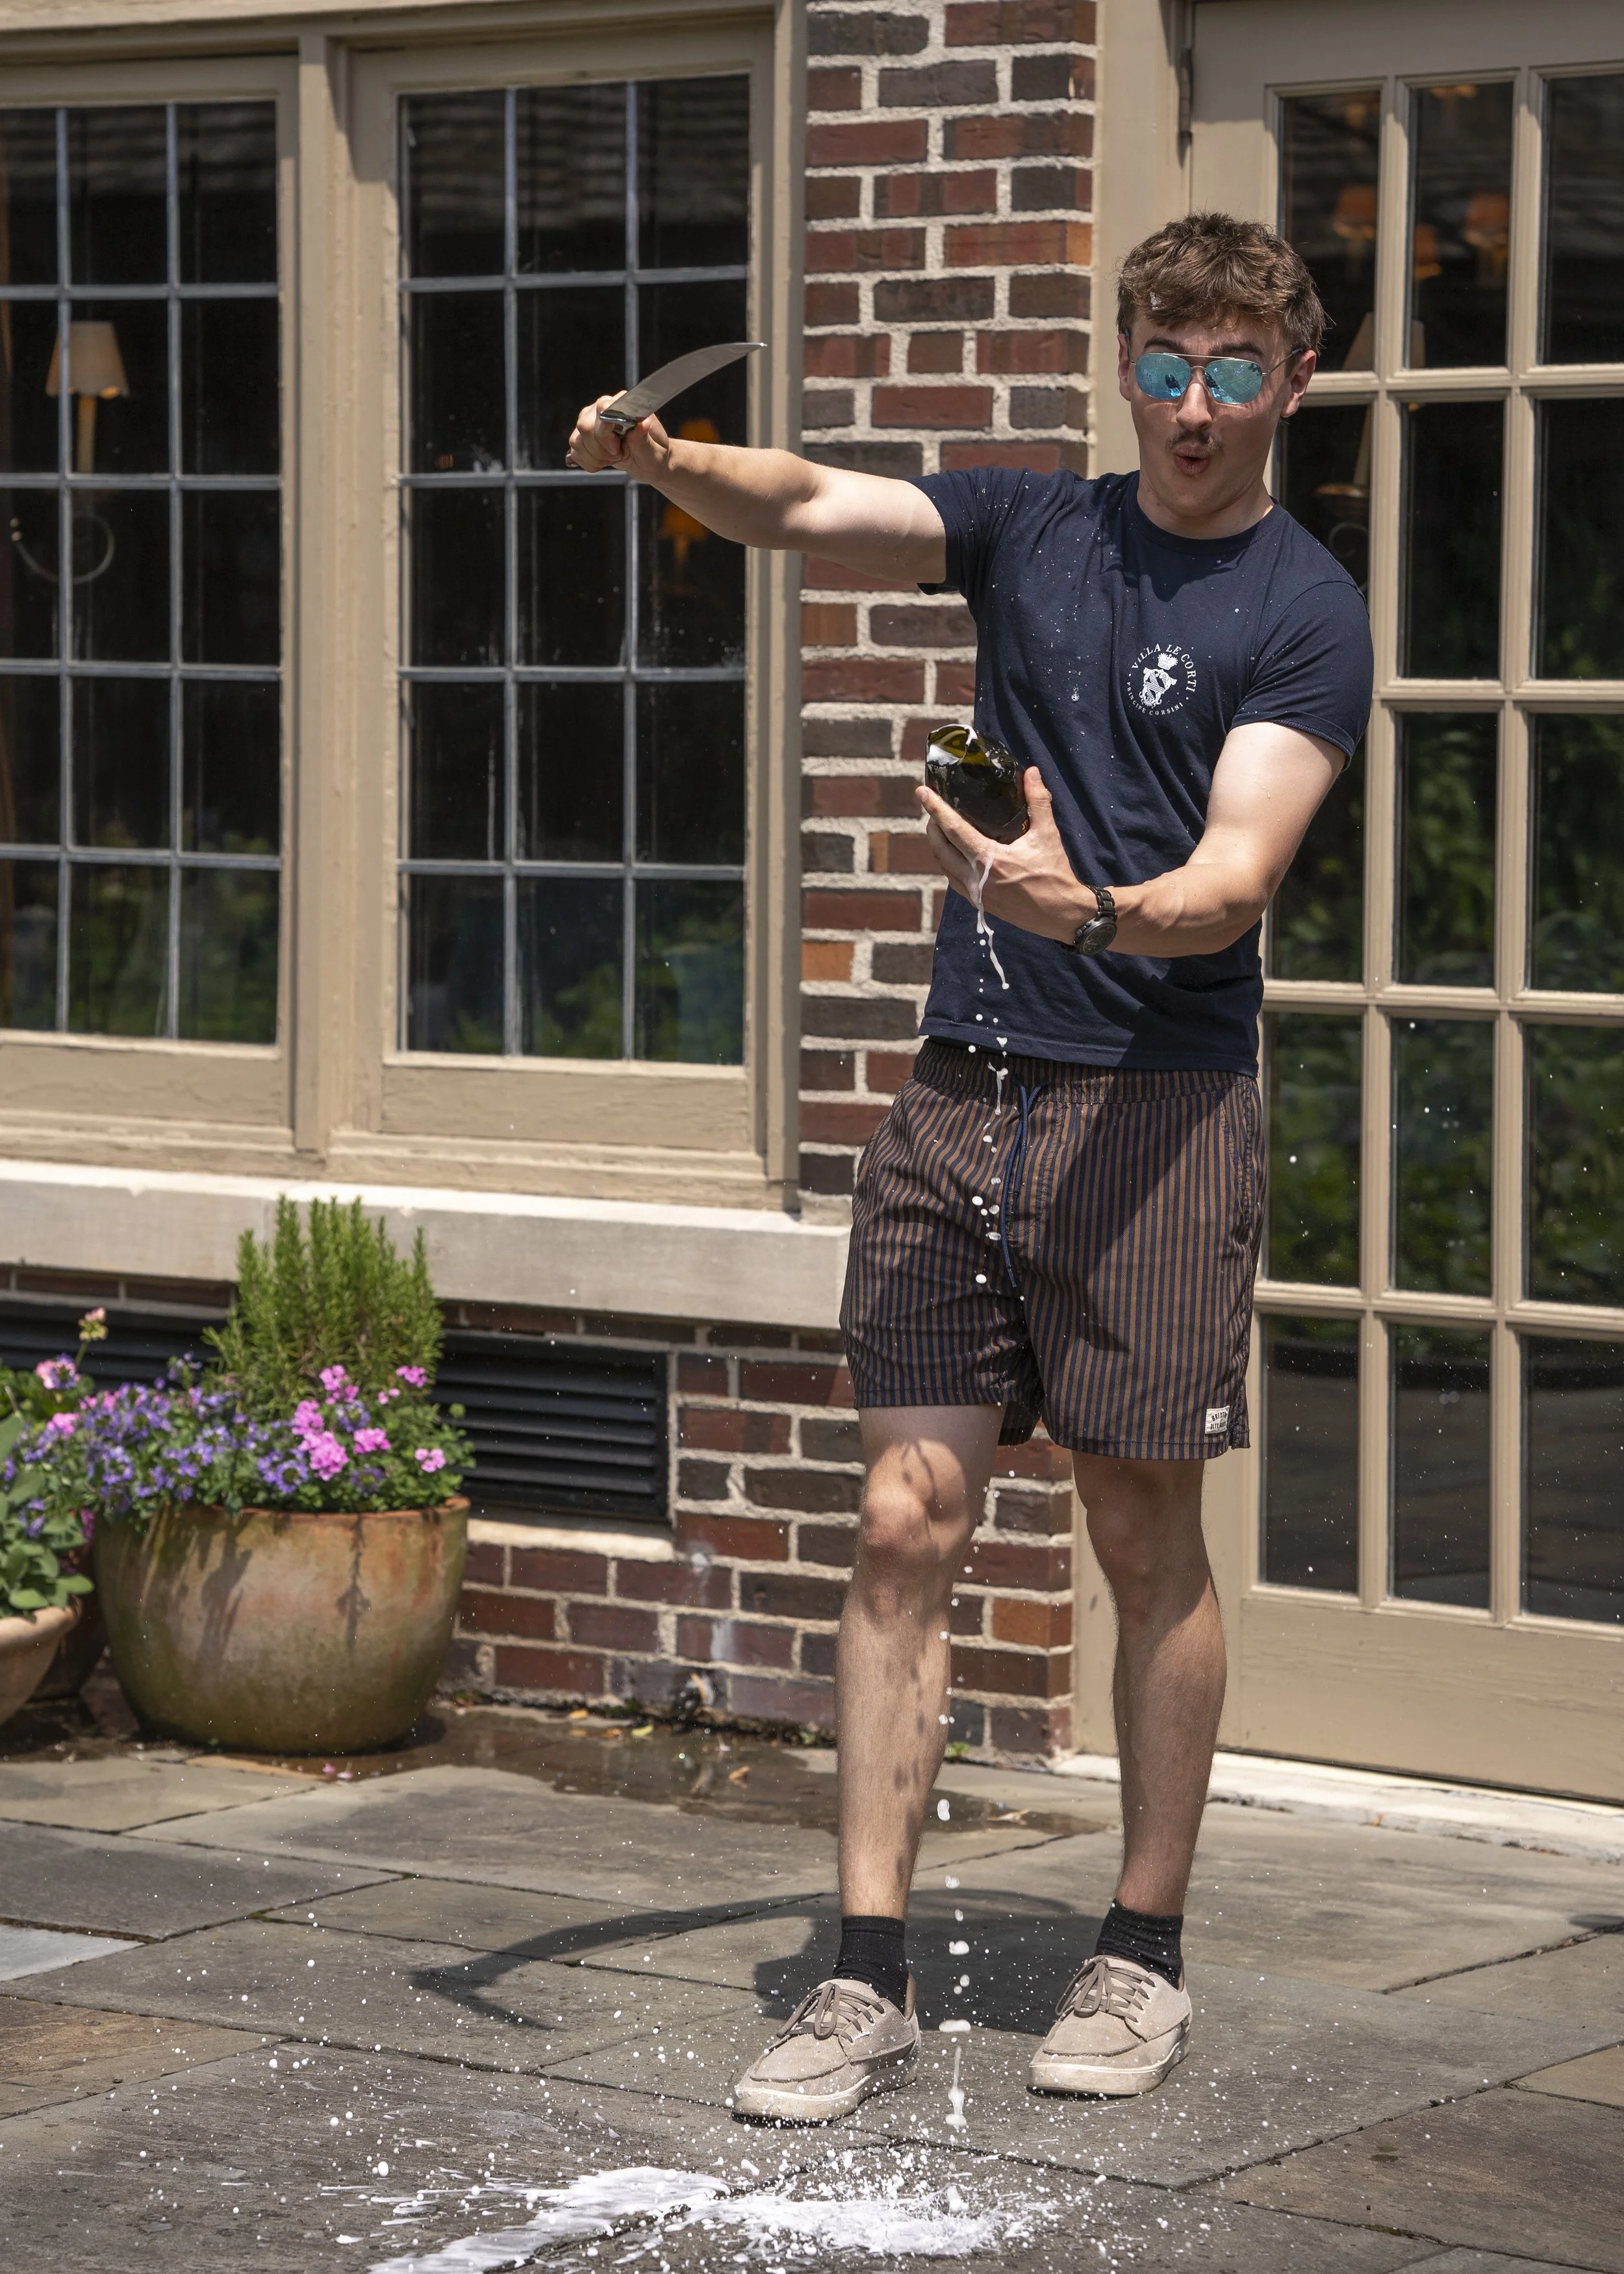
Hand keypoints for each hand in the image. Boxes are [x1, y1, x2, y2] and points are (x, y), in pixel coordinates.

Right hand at [566, 397, 671, 478]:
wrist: (649, 461)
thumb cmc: (654, 454)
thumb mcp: (654, 451)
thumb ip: (644, 439)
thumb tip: (643, 424)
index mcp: (623, 404)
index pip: (602, 408)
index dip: (605, 434)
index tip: (617, 449)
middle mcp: (603, 407)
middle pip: (585, 426)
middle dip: (600, 449)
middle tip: (618, 455)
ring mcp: (590, 420)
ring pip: (577, 440)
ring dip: (595, 457)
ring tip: (613, 457)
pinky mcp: (582, 435)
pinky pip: (575, 451)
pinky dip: (588, 462)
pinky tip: (603, 461)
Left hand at [916, 766, 1099, 944]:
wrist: (1062, 915)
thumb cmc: (1055, 875)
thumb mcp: (1048, 835)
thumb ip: (1038, 801)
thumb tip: (1031, 772)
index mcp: (989, 860)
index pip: (953, 829)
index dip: (935, 809)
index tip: (921, 792)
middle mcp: (976, 879)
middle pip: (940, 848)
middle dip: (932, 826)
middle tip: (933, 808)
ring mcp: (975, 894)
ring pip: (944, 866)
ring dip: (938, 846)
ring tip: (941, 827)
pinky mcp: (980, 903)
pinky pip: (954, 880)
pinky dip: (949, 863)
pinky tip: (955, 853)